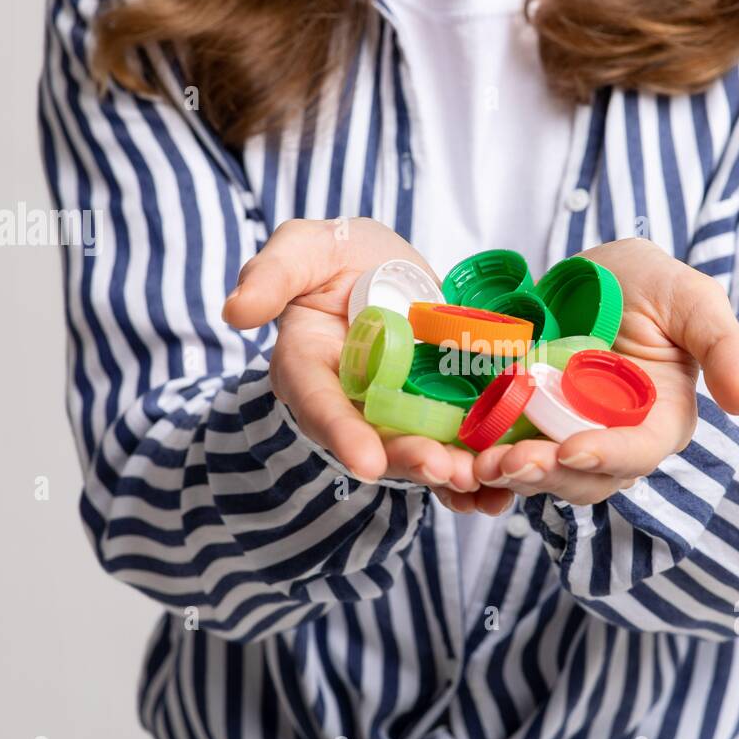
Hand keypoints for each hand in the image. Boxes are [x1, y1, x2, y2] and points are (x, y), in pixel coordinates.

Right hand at [222, 217, 512, 512]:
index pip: (320, 405)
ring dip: (451, 472)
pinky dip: (479, 468)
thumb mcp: (305, 248)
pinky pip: (457, 445)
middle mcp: (352, 402)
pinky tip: (503, 490)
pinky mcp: (439, 411)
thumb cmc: (339, 256)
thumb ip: (273, 274)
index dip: (342, 434)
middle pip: (379, 440)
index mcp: (309, 368)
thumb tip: (235, 311)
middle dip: (411, 460)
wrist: (388, 265)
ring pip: (422, 449)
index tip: (366, 463)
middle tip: (445, 472)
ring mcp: (398, 412)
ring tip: (481, 483)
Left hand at [472, 238, 738, 504]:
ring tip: (474, 465)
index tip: (572, 449)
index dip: (606, 456)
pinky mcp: (517, 430)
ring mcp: (559, 439)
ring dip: (506, 475)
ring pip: (535, 476)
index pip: (636, 453)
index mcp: (657, 421)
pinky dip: (476, 466)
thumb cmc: (645, 283)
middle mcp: (608, 442)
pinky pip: (498, 457)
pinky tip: (454, 460)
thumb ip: (722, 343)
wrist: (584, 274)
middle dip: (543, 475)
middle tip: (504, 463)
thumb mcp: (689, 297)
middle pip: (580, 479)